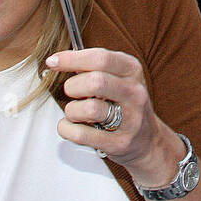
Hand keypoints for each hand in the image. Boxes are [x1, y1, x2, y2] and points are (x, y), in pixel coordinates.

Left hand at [47, 47, 182, 188]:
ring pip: (88, 109)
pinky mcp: (119, 142)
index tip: (53, 61)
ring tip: (76, 113)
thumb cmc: (124, 104)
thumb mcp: (118, 77)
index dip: (72, 59)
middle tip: (72, 93)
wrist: (147, 140)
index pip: (100, 58)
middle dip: (73, 87)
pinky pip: (82, 134)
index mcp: (132, 70)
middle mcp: (134, 92)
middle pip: (95, 81)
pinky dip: (68, 130)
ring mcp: (130, 118)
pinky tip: (72, 127)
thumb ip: (93, 67)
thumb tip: (58, 60)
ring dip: (72, 111)